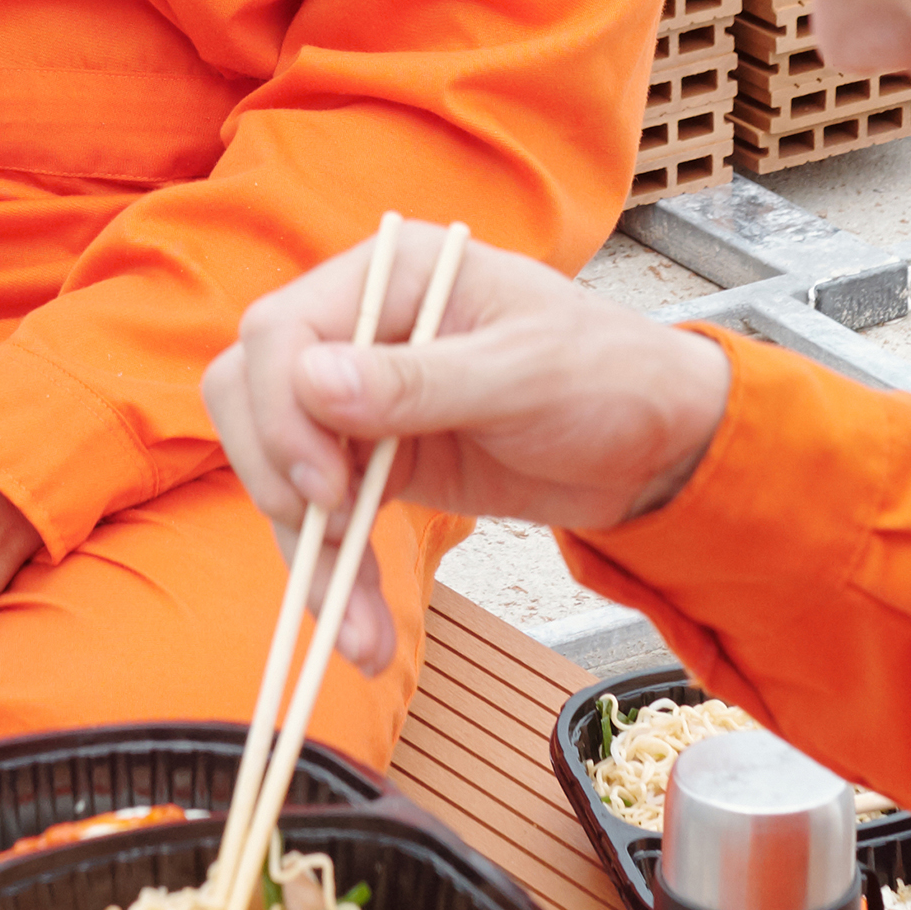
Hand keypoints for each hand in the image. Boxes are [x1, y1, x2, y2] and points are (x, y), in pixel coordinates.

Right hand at [206, 232, 732, 664]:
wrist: (656, 444)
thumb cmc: (608, 376)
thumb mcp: (524, 372)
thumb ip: (419, 381)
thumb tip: (310, 382)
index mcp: (393, 275)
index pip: (282, 330)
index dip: (282, 408)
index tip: (326, 483)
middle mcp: (362, 329)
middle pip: (253, 394)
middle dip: (277, 475)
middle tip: (332, 535)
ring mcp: (363, 401)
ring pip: (279, 470)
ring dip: (308, 553)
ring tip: (358, 629)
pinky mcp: (375, 465)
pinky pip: (324, 520)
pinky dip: (337, 578)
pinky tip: (363, 634)